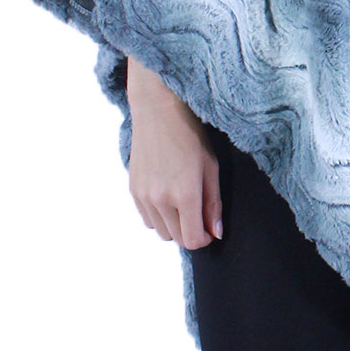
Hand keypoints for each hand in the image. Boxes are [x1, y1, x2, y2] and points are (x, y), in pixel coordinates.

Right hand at [127, 82, 223, 250]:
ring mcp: (144, 196)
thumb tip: (216, 232)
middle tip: (199, 213)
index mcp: (184, 194)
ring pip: (160, 231)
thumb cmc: (191, 134)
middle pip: (177, 238)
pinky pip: (147, 219)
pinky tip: (167, 195)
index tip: (210, 229)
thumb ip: (213, 203)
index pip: (193, 240)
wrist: (158, 110)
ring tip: (183, 201)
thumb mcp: (211, 166)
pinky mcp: (133, 190)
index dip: (205, 239)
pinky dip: (159, 216)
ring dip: (174, 225)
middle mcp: (161, 200)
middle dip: (191, 232)